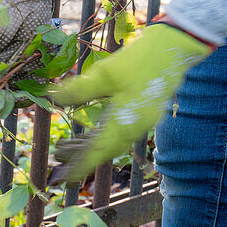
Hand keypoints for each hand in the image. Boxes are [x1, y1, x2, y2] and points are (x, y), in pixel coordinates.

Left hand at [51, 22, 213, 181]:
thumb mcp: (105, 74)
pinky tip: (88, 132)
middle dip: (80, 156)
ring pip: (110, 142)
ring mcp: (141, 122)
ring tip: (66, 146)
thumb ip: (79, 91)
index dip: (80, 166)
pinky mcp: (143, 113)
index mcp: (124, 124)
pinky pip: (118, 133)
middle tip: (57, 156)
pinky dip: (100, 136)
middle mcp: (134, 129)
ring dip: (88, 146)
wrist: (174, 47)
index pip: (97, 153)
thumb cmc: (140, 60)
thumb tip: (53, 99)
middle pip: (103, 151)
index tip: (65, 178)